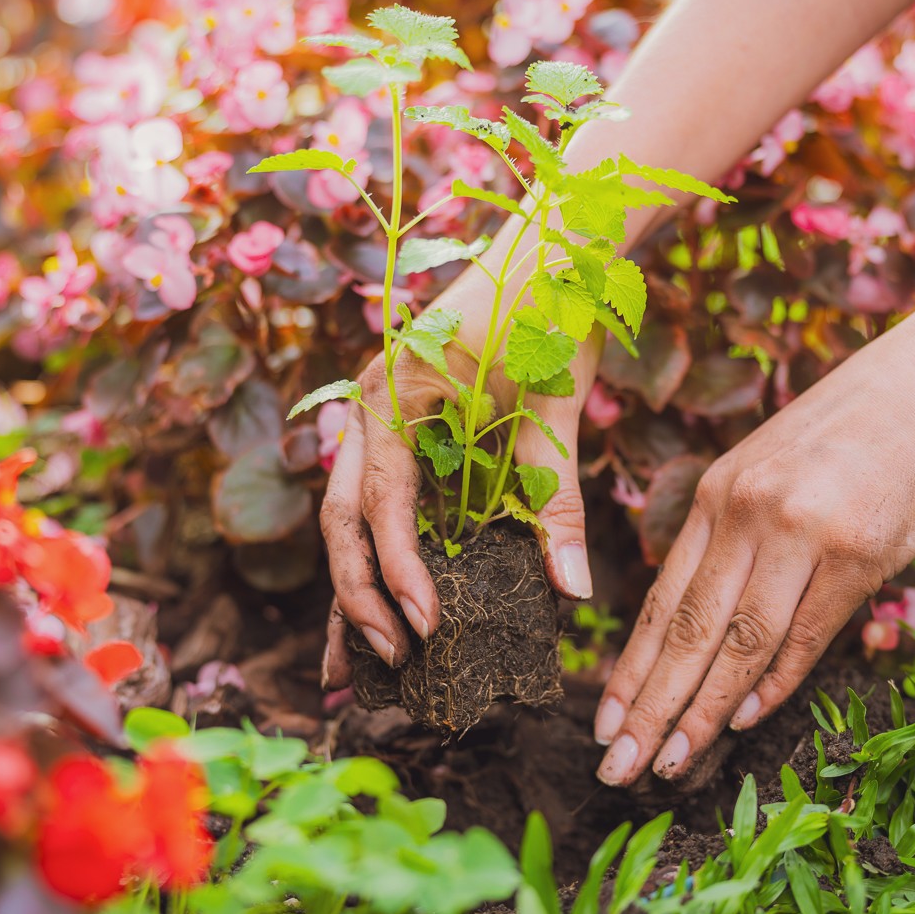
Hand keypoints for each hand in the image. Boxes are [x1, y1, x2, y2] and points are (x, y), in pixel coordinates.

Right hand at [319, 262, 601, 688]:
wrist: (556, 242)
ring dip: (354, 590)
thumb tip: (570, 591)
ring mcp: (384, 424)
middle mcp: (373, 412)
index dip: (398, 570)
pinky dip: (381, 560)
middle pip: (344, 519)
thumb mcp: (553, 403)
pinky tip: (383, 610)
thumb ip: (556, 497)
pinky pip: (383, 507)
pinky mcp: (410, 437)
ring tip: (345, 671)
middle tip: (391, 663)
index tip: (427, 625)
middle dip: (360, 596)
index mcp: (392, 394)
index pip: (380, 502)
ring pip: (352, 521)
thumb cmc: (551, 308)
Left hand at [590, 323, 914, 785]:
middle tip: (616, 767)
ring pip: (739, 642)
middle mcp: (746, 513)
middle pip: (686, 631)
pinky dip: (775, 683)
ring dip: (702, 712)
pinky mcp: (860, 551)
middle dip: (648, 708)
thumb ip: (733, 540)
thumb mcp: (767, 471)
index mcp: (715, 494)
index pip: (660, 601)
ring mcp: (801, 532)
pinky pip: (807, 633)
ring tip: (669, 765)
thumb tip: (704, 634)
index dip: (630, 669)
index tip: (604, 722)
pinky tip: (742, 721)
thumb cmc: (849, 433)